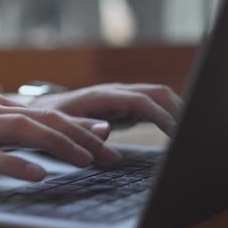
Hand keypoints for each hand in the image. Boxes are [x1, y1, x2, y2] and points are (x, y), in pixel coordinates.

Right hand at [0, 95, 120, 181]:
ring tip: (86, 161)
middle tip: (110, 155)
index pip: (46, 113)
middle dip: (81, 136)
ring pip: (23, 130)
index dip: (80, 126)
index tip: (108, 140)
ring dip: (58, 145)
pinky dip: (17, 165)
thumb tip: (38, 147)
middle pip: (43, 119)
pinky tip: (37, 176)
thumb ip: (3, 134)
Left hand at [31, 83, 181, 134]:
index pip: (140, 100)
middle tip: (188, 134)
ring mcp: (119, 99)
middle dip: (175, 109)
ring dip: (173, 112)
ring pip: (156, 98)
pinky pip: (149, 108)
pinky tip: (173, 133)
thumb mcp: (58, 125)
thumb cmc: (47, 119)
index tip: (176, 132)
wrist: (39, 112)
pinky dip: (164, 117)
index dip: (161, 114)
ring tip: (186, 134)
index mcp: (101, 96)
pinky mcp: (121, 108)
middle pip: (155, 93)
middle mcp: (114, 93)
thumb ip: (80, 128)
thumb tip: (108, 129)